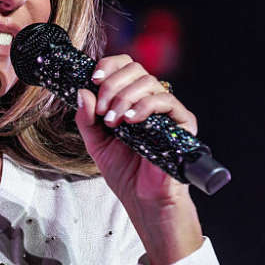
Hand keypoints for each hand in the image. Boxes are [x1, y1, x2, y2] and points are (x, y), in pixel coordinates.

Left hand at [73, 54, 202, 264]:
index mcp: (130, 99)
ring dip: (124, 98)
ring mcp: (167, 109)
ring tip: (114, 121)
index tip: (94, 79)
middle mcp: (149, 100)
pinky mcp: (182, 122)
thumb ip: (86, 118)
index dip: (109, 66)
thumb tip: (83, 92)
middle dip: (112, 85)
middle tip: (103, 110)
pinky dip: (144, 106)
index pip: (124, 66)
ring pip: (148, 82)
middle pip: (135, 68)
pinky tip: (130, 121)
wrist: (142, 198)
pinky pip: (165, 101)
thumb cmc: (124, 171)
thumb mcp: (95, 142)